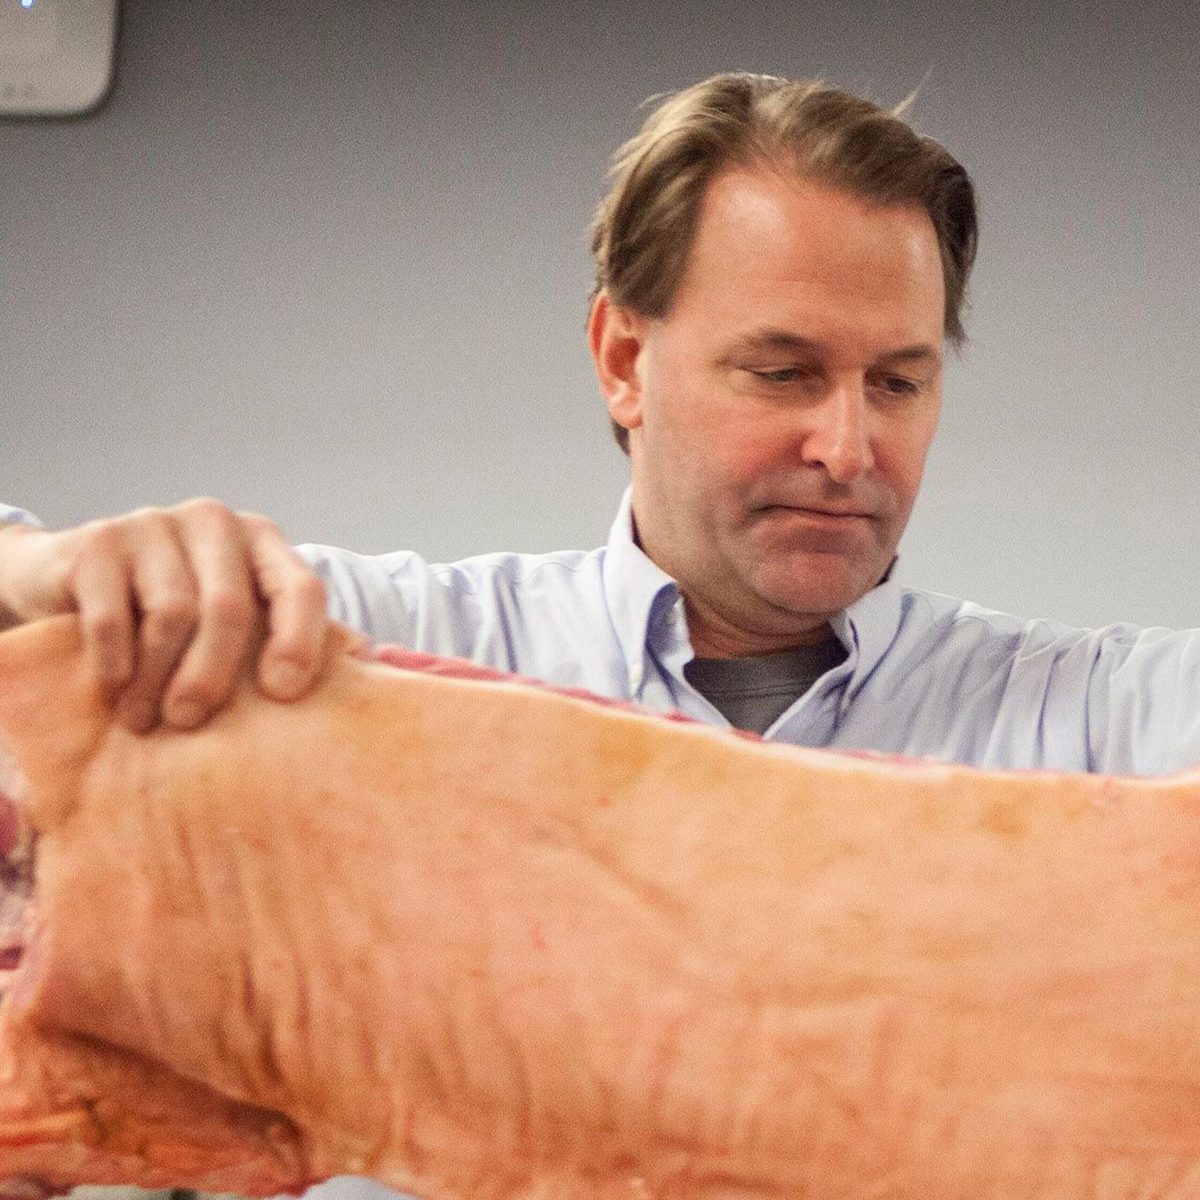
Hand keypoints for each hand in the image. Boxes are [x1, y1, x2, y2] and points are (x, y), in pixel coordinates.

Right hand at [0, 499, 328, 731]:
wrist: (66, 577)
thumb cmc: (168, 611)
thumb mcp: (232, 617)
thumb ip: (283, 635)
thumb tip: (366, 668)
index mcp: (263, 543)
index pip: (301, 587)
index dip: (300, 641)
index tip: (283, 694)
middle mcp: (216, 524)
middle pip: (231, 608)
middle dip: (214, 675)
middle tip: (190, 722)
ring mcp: (155, 525)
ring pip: (174, 615)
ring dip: (158, 680)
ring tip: (144, 721)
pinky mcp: (99, 542)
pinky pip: (115, 616)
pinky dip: (116, 662)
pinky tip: (113, 688)